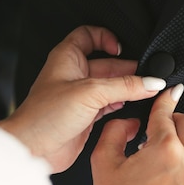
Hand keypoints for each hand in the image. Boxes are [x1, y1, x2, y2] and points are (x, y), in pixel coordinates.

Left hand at [0, 26, 166, 172]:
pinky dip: (123, 105)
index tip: (122, 49)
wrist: (33, 148)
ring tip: (145, 91)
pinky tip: (133, 107)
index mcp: (67, 58)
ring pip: (111, 86)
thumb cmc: (44, 116)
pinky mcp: (87, 116)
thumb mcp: (90, 92)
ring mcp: (81, 96)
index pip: (90, 35)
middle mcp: (74, 75)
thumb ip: (124, 86)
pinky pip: (110, 105)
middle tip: (147, 77)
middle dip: (128, 69)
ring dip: (128, 89)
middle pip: (108, 63)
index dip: (107, 38)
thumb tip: (150, 82)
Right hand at [91, 85, 183, 184]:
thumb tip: (131, 121)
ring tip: (161, 154)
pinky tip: (169, 170)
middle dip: (175, 120)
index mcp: (165, 148)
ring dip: (183, 140)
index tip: (168, 93)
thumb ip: (116, 131)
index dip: (164, 100)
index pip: (167, 112)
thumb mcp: (103, 162)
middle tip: (158, 129)